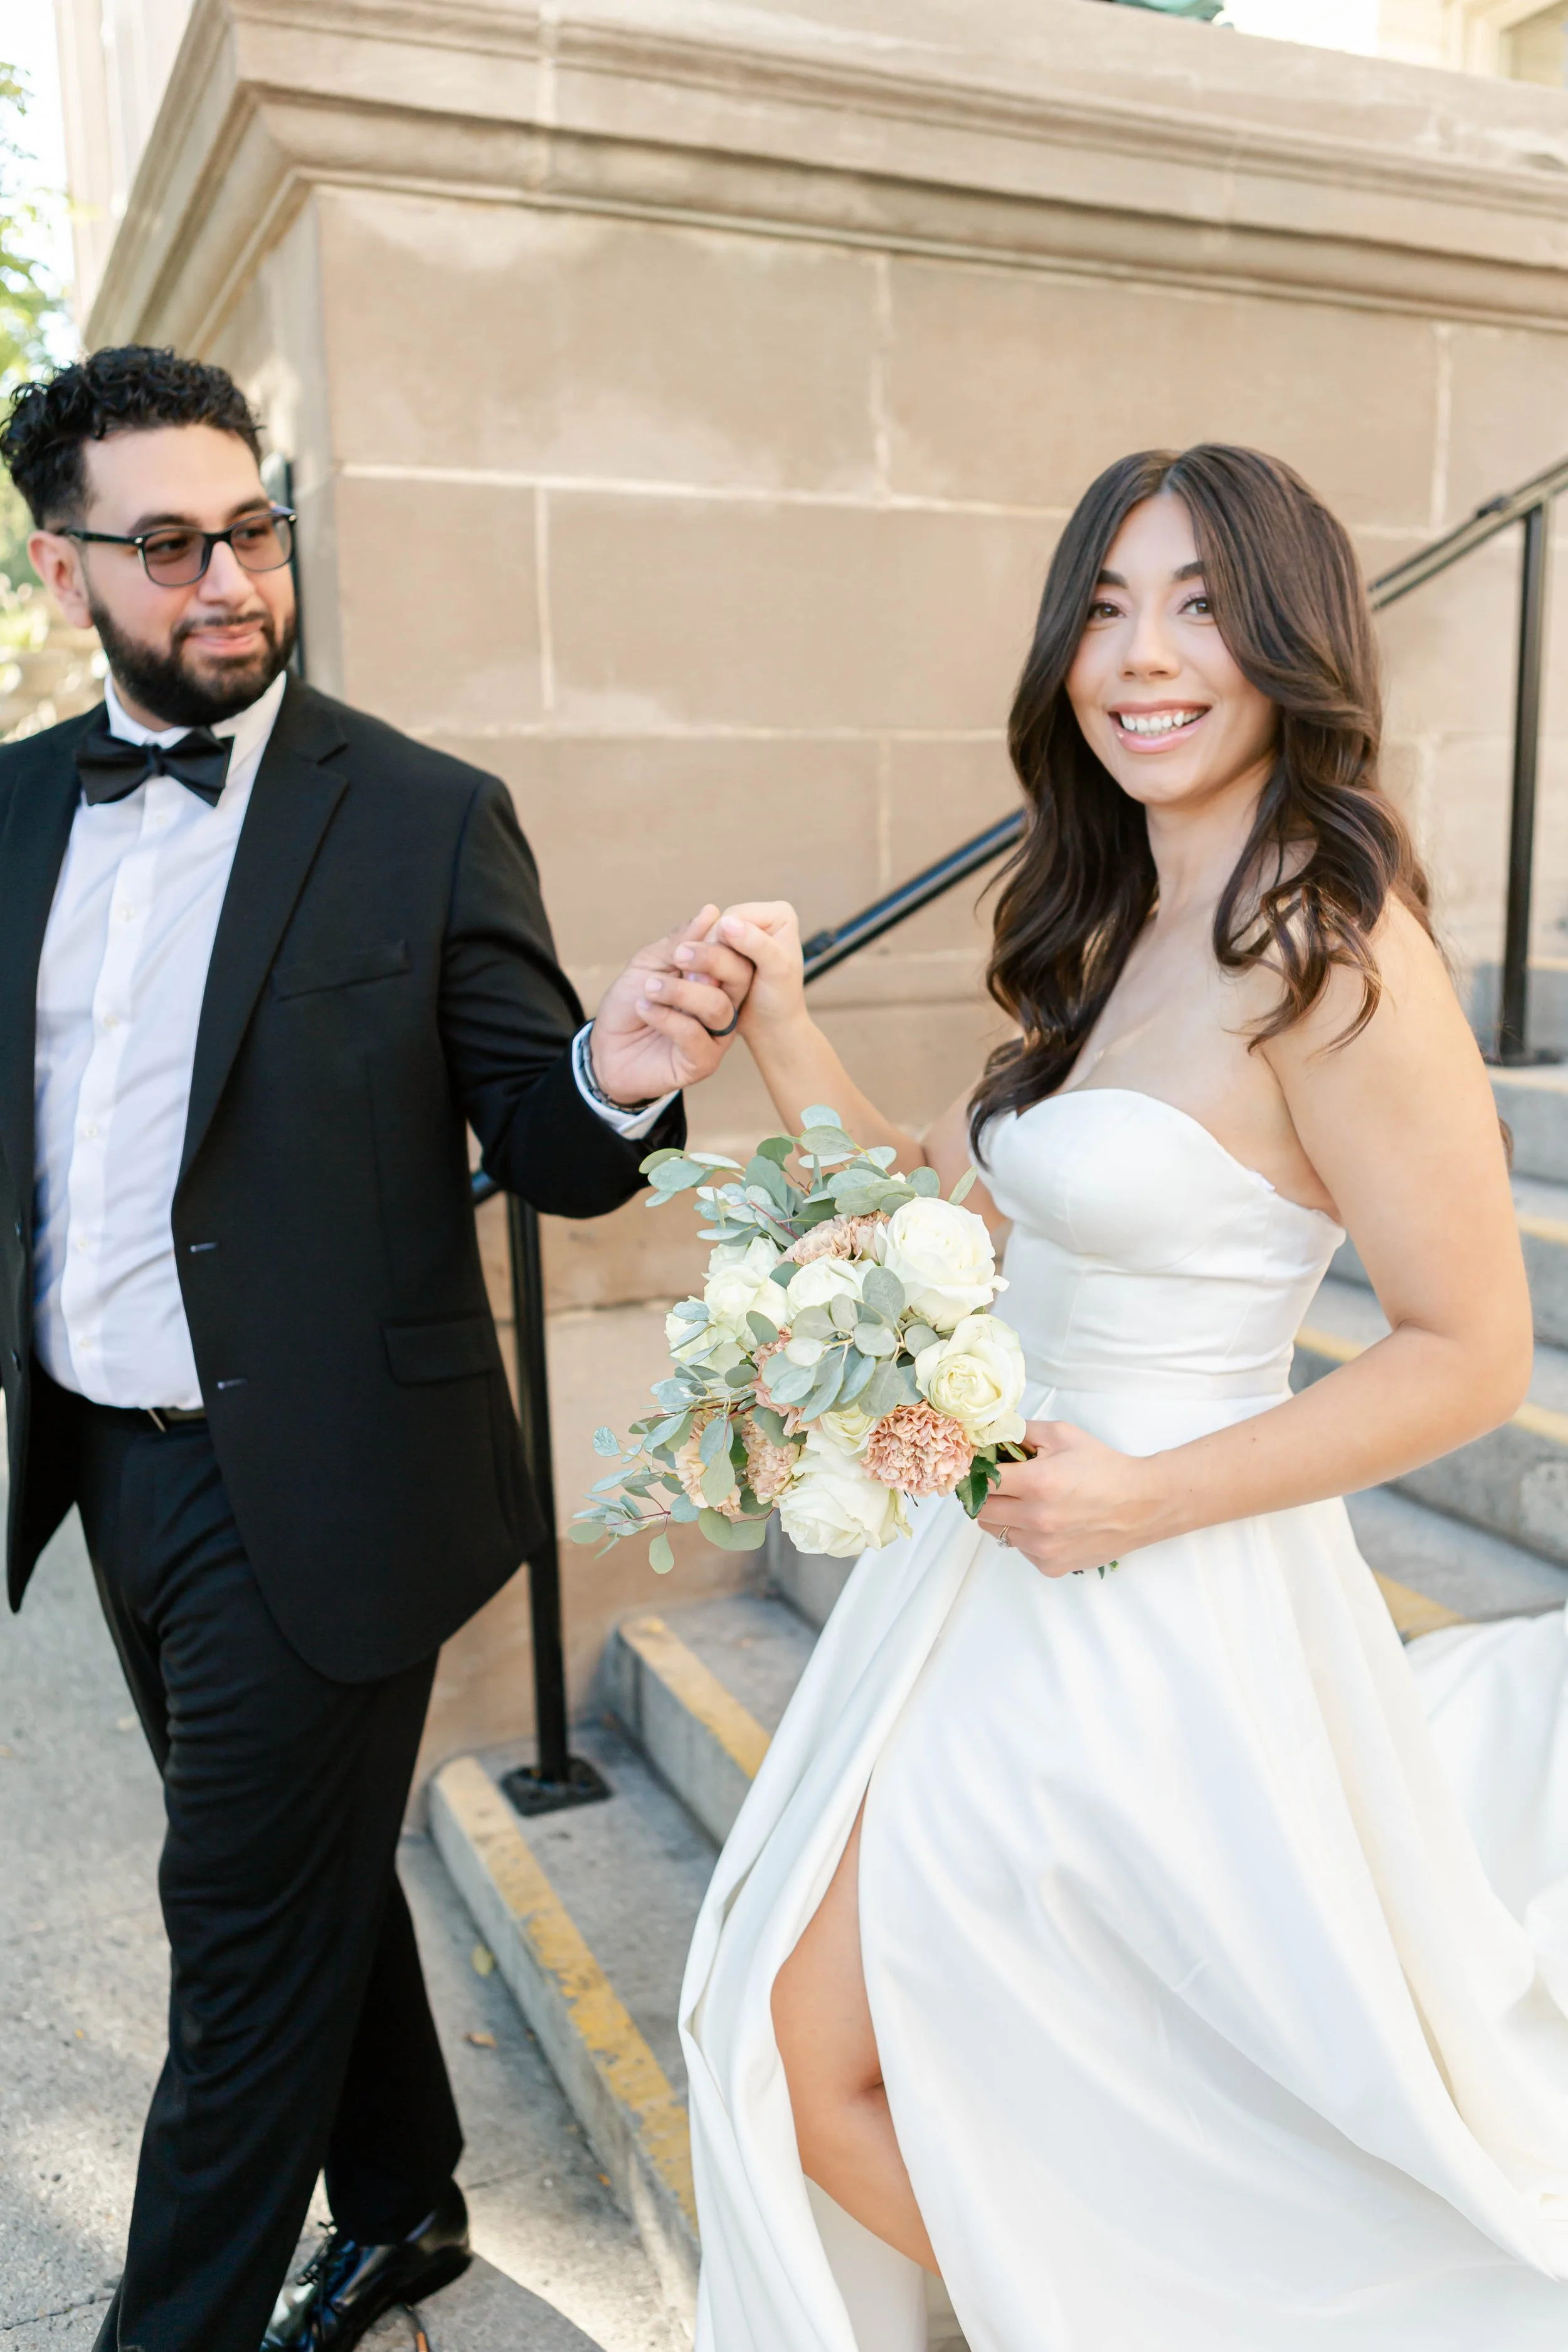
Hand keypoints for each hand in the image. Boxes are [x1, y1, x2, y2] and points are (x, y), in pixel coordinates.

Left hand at [591, 905, 756, 1102]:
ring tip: (649, 988)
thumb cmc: (630, 1002)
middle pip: (740, 977)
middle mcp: (724, 1006)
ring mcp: (715, 1036)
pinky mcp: (701, 1062)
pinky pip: (695, 1036)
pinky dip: (666, 1018)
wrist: (606, 1048)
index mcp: (716, 980)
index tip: (693, 936)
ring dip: (679, 992)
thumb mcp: (650, 963)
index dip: (721, 940)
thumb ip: (681, 941)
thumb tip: (712, 910)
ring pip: (717, 1006)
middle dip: (711, 960)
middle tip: (678, 956)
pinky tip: (644, 1009)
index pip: (737, 954)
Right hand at [708, 902, 807, 1042]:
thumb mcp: (776, 971)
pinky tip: (704, 985)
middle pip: (717, 926)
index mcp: (778, 914)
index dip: (719, 942)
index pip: (733, 916)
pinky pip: (702, 950)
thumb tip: (727, 922)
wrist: (771, 1026)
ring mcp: (743, 932)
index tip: (716, 976)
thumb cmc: (780, 1000)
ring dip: (702, 963)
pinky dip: (700, 968)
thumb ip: (756, 944)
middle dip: (710, 954)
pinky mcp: (728, 948)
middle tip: (709, 985)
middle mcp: (760, 918)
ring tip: (706, 986)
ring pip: (706, 939)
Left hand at [976, 1419, 1168, 1577]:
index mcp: (1036, 1483)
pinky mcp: (1051, 1565)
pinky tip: (1047, 1523)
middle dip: (986, 1495)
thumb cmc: (1104, 1467)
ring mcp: (1043, 1547)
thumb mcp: (1063, 1435)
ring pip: (998, 1532)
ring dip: (1004, 1517)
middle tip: (1003, 1484)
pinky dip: (1025, 1537)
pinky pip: (1020, 1550)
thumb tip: (989, 1433)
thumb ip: (1021, 1431)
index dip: (976, 1472)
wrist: (1142, 1504)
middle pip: (981, 1510)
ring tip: (1029, 1503)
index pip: (980, 1481)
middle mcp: (1036, 1519)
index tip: (981, 1467)